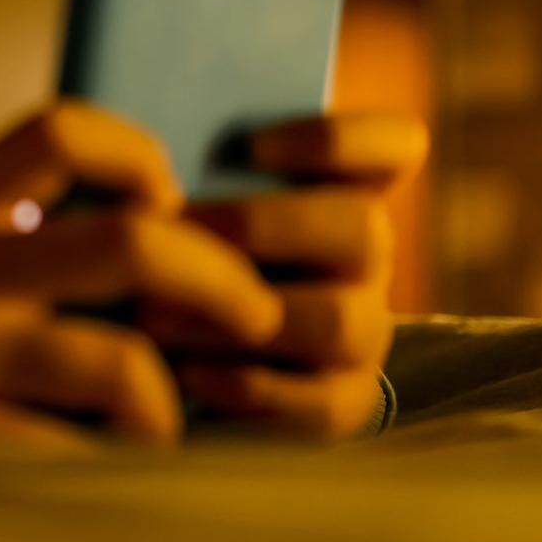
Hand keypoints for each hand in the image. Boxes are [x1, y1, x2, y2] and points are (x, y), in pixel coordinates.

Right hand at [0, 102, 283, 446]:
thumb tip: (124, 235)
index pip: (61, 131)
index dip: (141, 154)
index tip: (167, 203)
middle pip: (131, 241)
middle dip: (219, 281)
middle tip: (255, 317)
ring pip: (122, 368)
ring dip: (169, 408)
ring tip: (163, 430)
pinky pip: (70, 464)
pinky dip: (105, 477)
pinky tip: (99, 484)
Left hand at [145, 113, 426, 439]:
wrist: (195, 363)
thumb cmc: (180, 260)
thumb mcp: (192, 209)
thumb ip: (194, 178)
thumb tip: (146, 158)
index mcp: (344, 190)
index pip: (395, 146)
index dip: (342, 139)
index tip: (255, 146)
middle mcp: (367, 258)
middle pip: (365, 228)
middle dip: (262, 226)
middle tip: (174, 229)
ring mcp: (364, 332)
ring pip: (340, 320)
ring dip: (238, 313)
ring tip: (153, 312)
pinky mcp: (345, 402)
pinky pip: (321, 401)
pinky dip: (248, 385)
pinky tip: (185, 374)